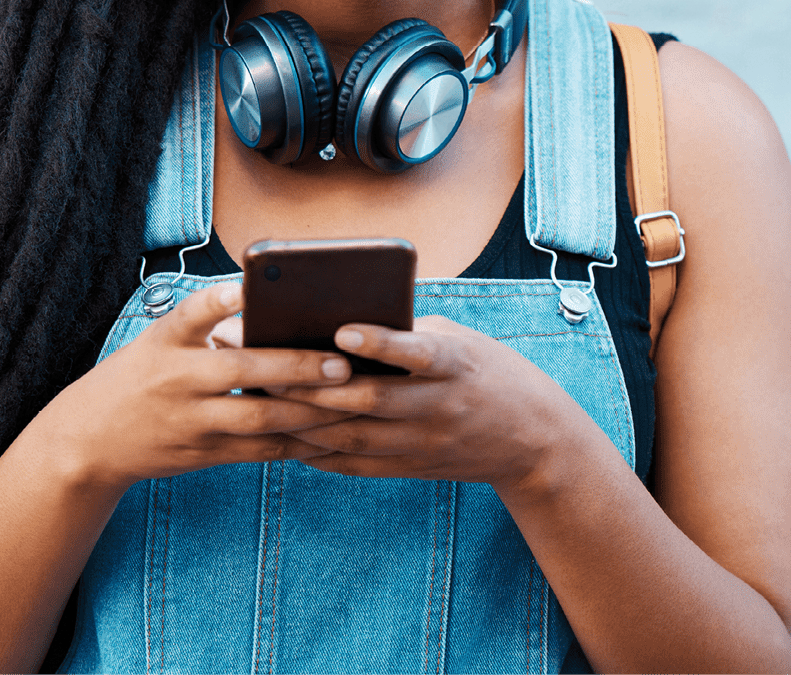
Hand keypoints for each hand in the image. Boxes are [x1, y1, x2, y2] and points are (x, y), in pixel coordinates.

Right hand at [36, 283, 357, 492]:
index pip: (190, 314)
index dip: (216, 301)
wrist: (89, 441)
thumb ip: (205, 326)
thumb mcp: (158, 342)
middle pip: (240, 372)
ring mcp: (190, 422)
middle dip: (294, 368)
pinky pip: (259, 452)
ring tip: (353, 400)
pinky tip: (332, 435)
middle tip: (342, 364)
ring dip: (309, 412)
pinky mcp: (202, 455)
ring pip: (258, 419)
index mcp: (165, 343)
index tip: (245, 286)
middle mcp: (177, 380)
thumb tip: (266, 305)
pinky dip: (297, 444)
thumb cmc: (138, 377)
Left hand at [268, 316, 596, 492]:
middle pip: (368, 399)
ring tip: (257, 401)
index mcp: (456, 364)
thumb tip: (342, 320)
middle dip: (310, 384)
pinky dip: (319, 453)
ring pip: (353, 436)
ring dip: (302, 421)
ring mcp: (423, 442)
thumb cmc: (488, 371)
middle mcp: (438, 406)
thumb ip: (409, 332)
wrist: (533, 439)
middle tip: (261, 365)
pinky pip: (357, 465)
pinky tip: (283, 439)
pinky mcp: (412, 468)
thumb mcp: (461, 340)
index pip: (416, 352)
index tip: (340, 329)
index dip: (379, 343)